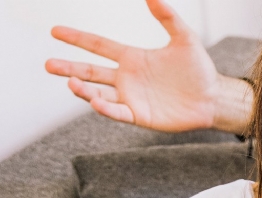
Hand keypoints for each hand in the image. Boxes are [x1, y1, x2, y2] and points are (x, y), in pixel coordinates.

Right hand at [45, 0, 222, 131]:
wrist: (214, 98)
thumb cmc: (199, 69)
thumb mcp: (184, 38)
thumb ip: (168, 17)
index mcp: (133, 58)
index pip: (99, 46)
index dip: (78, 38)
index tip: (55, 31)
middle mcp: (127, 78)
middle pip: (91, 71)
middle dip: (69, 68)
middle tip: (48, 65)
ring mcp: (131, 97)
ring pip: (99, 93)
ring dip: (83, 88)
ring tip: (70, 81)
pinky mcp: (139, 116)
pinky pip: (117, 112)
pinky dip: (105, 107)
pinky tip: (95, 101)